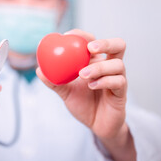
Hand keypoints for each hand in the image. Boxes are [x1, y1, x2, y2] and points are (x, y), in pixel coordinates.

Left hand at [37, 29, 136, 160]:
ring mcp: (118, 78)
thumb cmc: (83, 104)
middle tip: (90, 48)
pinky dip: (104, 81)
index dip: (82, 35)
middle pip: (118, 45)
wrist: (96, 125)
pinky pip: (119, 82)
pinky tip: (91, 85)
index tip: (68, 35)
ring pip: (118, 64)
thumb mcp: (65, 92)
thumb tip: (38, 70)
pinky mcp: (122, 92)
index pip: (93, 41)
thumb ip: (54, 82)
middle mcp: (109, 66)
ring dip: (99, 67)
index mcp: (96, 61)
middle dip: (105, 43)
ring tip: (82, 75)